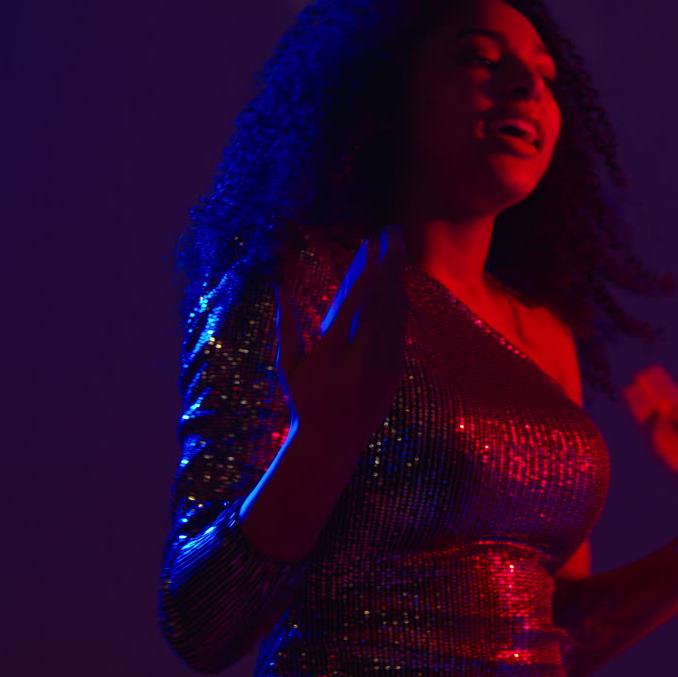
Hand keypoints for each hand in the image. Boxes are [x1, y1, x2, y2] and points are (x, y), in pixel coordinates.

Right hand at [275, 225, 406, 467]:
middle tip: (392, 233)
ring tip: (397, 251)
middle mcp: (361, 356)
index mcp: (332, 350)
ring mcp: (382, 366)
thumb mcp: (287, 364)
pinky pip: (400, 333)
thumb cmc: (302, 400)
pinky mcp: (394, 375)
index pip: (354, 300)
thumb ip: (285, 323)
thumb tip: (278, 286)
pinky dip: (399, 308)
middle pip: (380, 300)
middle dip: (388, 263)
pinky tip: (398, 288)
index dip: (365, 268)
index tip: (370, 241)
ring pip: (394, 314)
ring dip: (397, 280)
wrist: (331, 443)